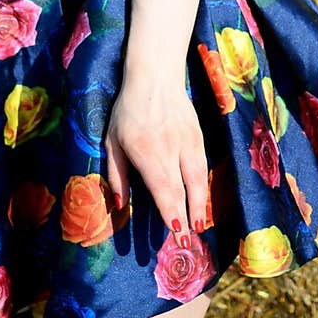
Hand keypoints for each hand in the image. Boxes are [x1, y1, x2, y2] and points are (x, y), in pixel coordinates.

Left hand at [104, 70, 208, 247]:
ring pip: (197, 179)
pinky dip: (204, 186)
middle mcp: (171, 149)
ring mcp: (188, 142)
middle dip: (187, 216)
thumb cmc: (129, 110)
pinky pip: (202, 167)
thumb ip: (117, 174)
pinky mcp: (198, 137)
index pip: (163, 187)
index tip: (175, 231)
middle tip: (189, 240)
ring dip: (200, 205)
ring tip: (201, 226)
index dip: (170, 211)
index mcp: (147, 152)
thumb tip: (121, 205)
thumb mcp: (113, 141)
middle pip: (183, 188)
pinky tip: (202, 200)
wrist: (156, 77)